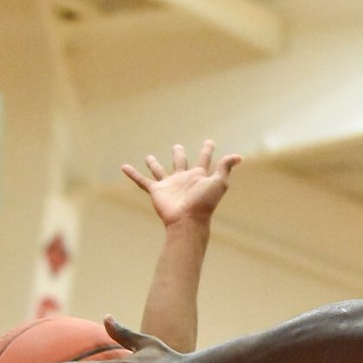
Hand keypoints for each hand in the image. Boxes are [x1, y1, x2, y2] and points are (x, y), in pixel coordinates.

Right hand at [122, 140, 241, 228]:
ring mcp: (169, 185)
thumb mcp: (218, 183)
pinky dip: (133, 175)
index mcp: (199, 176)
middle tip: (177, 147)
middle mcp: (184, 179)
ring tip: (149, 157)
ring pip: (160, 171)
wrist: (188, 221)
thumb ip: (225, 168)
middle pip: (181, 163)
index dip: (208, 150)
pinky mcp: (157, 191)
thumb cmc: (205, 203)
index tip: (210, 142)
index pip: (204, 159)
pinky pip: (142, 181)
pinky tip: (124, 167)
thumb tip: (239, 156)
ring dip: (154, 164)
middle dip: (179, 155)